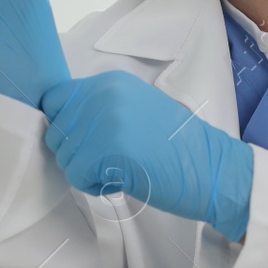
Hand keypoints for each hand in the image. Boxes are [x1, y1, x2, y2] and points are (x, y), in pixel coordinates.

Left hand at [41, 71, 254, 240]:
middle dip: (74, 153)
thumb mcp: (137, 109)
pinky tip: (120, 181)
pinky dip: (93, 186)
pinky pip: (77, 174)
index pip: (56, 98)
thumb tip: (63, 122)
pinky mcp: (108, 149)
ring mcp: (105, 120)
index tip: (81, 141)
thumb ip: (101, 108)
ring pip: (65, 155)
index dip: (62, 125)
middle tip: (106, 162)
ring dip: (86, 171)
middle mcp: (104, 95)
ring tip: (118, 170)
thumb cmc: (177, 147)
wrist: (212, 169)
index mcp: (110, 82)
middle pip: (56, 130)